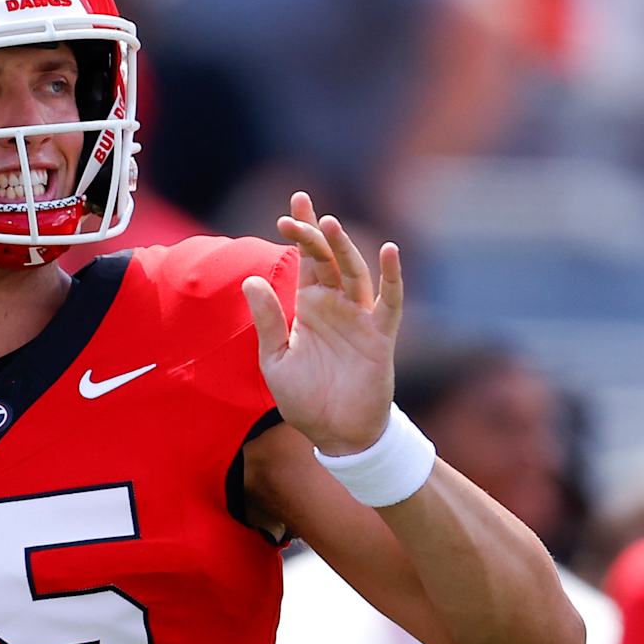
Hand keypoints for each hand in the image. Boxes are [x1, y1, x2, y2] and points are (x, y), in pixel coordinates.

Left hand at [243, 192, 402, 454]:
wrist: (335, 435)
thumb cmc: (305, 399)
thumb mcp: (275, 359)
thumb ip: (268, 320)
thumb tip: (252, 279)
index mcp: (309, 308)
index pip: (306, 261)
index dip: (300, 234)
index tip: (288, 208)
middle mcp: (335, 306)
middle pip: (328, 259)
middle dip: (314, 233)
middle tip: (298, 208)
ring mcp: (359, 318)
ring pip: (354, 273)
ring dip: (343, 248)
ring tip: (329, 223)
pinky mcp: (380, 337)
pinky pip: (390, 301)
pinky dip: (392, 276)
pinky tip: (389, 251)